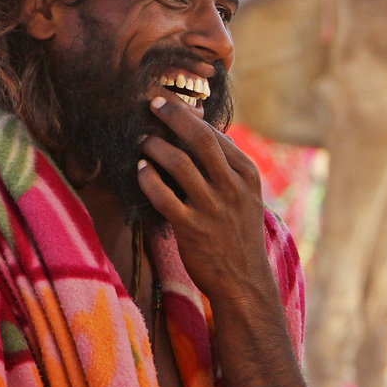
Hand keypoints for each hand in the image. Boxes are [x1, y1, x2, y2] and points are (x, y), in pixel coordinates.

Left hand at [136, 90, 275, 306]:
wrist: (245, 282)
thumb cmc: (238, 234)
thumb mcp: (245, 196)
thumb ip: (227, 164)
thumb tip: (203, 127)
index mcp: (247, 175)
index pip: (217, 134)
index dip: (190, 115)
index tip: (170, 105)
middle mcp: (232, 188)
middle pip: (200, 139)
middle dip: (173, 116)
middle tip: (151, 104)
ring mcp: (212, 209)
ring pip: (180, 164)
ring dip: (156, 147)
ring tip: (142, 141)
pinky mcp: (192, 229)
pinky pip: (164, 197)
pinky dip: (149, 179)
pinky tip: (140, 170)